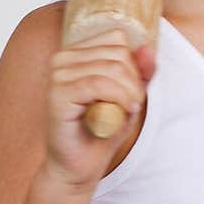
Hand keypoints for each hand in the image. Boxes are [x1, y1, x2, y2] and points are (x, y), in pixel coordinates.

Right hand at [42, 27, 156, 194]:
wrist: (79, 165)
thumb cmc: (102, 130)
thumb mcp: (130, 96)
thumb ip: (140, 72)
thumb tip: (146, 48)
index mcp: (77, 53)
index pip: (116, 39)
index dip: (134, 64)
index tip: (134, 90)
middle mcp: (63, 58)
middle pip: (117, 53)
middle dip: (134, 81)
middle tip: (132, 105)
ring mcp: (57, 74)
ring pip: (110, 68)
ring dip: (129, 92)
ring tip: (127, 111)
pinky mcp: (57, 94)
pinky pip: (98, 85)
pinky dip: (118, 98)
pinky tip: (122, 113)